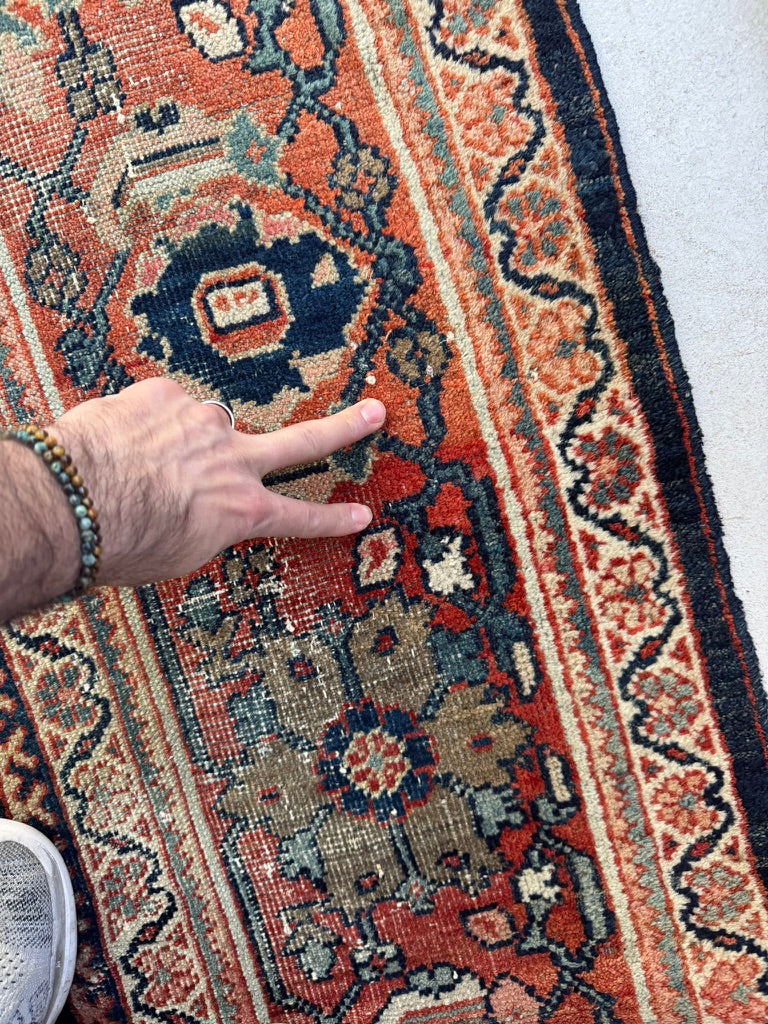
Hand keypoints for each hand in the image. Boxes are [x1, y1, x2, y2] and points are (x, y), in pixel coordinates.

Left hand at [53, 378, 385, 587]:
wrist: (70, 504)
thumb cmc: (122, 544)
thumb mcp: (178, 554)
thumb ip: (207, 524)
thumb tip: (205, 505)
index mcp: (242, 511)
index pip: (300, 517)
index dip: (334, 518)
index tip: (363, 513)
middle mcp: (233, 461)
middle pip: (303, 441)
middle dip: (345, 428)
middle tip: (374, 412)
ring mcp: (202, 422)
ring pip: (208, 425)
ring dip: (188, 440)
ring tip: (148, 460)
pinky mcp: (164, 395)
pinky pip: (161, 408)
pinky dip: (146, 425)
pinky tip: (121, 442)